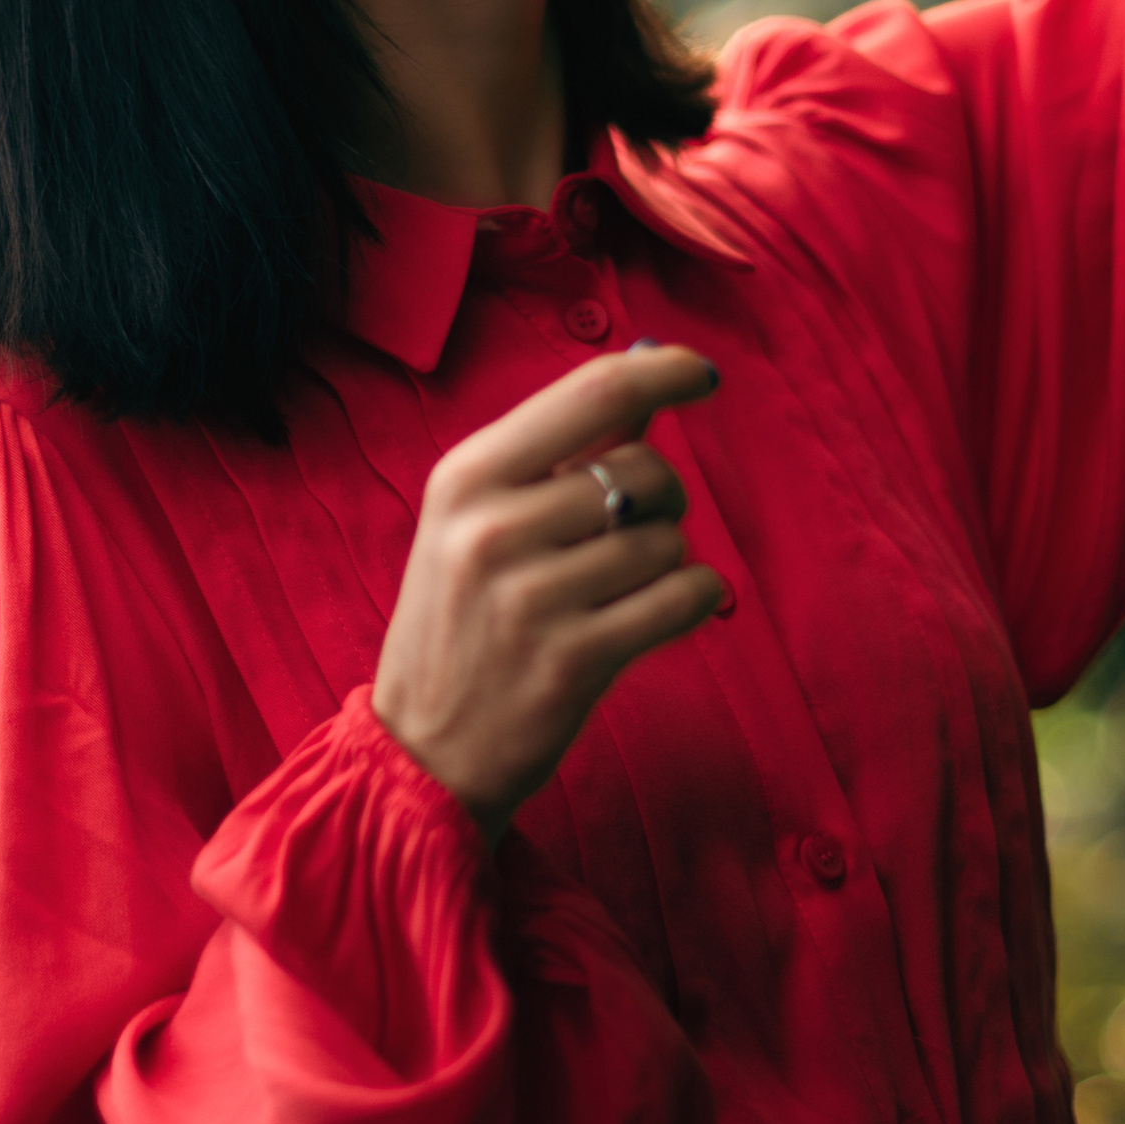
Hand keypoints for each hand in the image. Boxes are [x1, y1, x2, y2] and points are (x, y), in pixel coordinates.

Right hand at [372, 345, 723, 838]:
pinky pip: (684, 597)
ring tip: (615, 592)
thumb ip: (557, 458)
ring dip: (664, 562)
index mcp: (465, 478)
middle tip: (631, 532)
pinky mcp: (575, 661)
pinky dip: (692, 599)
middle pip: (642, 470)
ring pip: (666, 539)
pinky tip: (657, 613)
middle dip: (662, 497)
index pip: (592, 393)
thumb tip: (650, 386)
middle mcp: (491, 530)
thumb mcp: (476, 525)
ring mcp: (531, 599)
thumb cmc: (461, 624)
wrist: (423, 751)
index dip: (665, 372)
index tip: (701, 373)